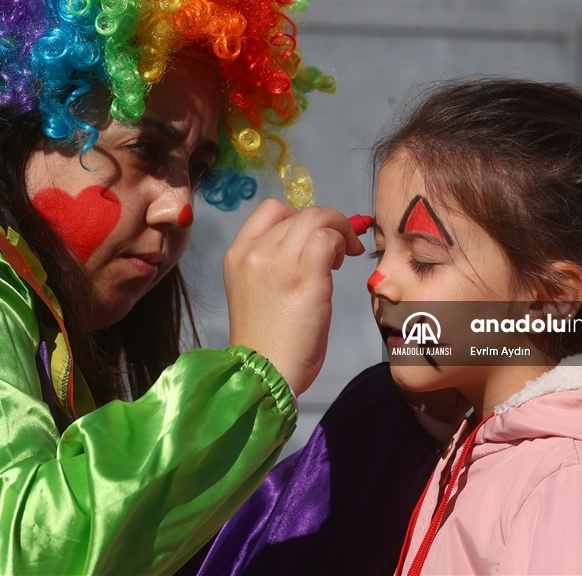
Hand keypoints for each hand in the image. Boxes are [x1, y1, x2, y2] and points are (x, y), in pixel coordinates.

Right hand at [224, 199, 365, 394]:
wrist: (264, 372)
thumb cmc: (267, 340)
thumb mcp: (259, 291)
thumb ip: (276, 263)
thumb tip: (314, 243)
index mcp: (238, 253)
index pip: (272, 210)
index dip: (300, 216)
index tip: (315, 236)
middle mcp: (254, 251)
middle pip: (299, 213)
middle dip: (326, 223)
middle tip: (339, 248)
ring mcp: (278, 260)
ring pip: (316, 218)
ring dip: (338, 229)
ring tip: (343, 256)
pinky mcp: (304, 275)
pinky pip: (328, 237)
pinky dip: (342, 241)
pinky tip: (343, 262)